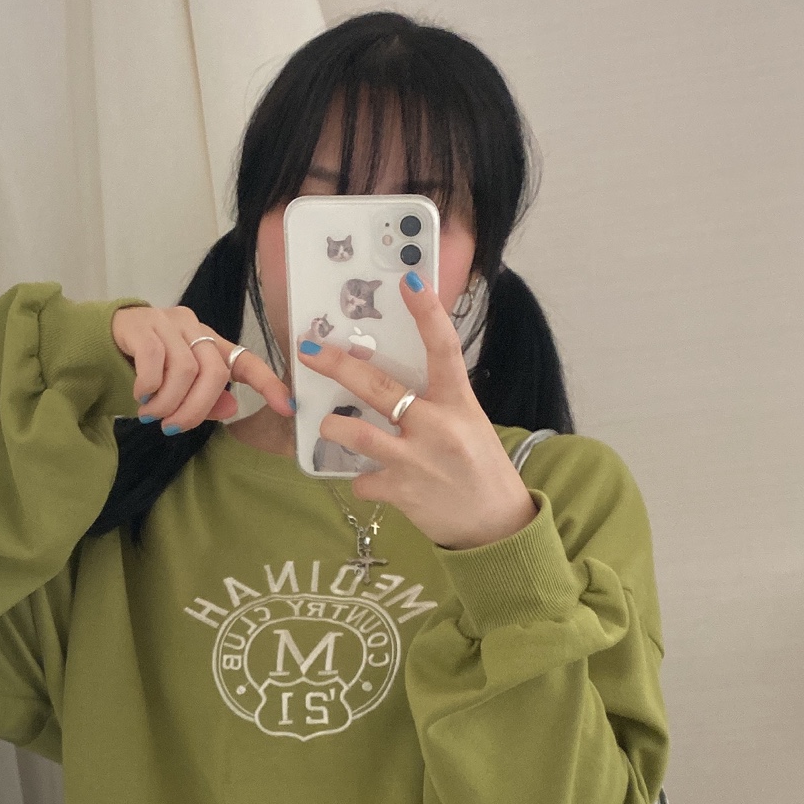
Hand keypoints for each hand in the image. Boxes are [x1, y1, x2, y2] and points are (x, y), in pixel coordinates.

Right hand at [111, 304, 294, 432]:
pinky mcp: (142, 323)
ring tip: (150, 414)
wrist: (97, 341)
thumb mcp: (176, 388)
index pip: (246, 361)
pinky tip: (139, 395)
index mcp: (208, 344)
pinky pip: (155, 360)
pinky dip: (149, 386)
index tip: (287, 408)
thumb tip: (232, 408)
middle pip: (214, 373)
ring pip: (185, 369)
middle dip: (195, 410)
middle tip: (172, 428)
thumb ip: (203, 399)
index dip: (268, 384)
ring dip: (167, 403)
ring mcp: (168, 322)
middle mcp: (194, 328)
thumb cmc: (141, 369)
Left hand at [294, 276, 539, 549]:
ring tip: (328, 422)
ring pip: (358, 434)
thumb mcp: (469, 424)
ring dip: (335, 426)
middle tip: (308, 350)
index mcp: (459, 402)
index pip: (444, 348)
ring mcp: (417, 460)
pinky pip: (363, 479)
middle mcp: (438, 427)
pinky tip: (372, 480)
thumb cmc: (479, 468)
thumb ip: (436, 402)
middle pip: (380, 388)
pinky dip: (362, 479)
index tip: (410, 279)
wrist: (495, 524)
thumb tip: (395, 382)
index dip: (426, 312)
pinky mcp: (401, 492)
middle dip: (338, 365)